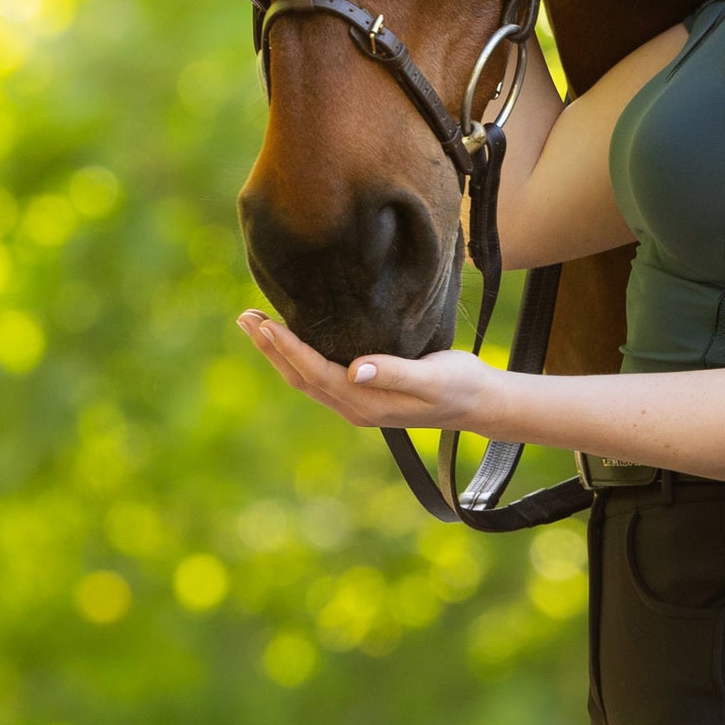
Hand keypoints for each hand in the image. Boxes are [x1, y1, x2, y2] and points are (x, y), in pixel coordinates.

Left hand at [236, 310, 495, 431]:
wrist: (480, 404)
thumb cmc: (460, 385)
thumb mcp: (432, 377)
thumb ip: (393, 372)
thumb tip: (354, 369)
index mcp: (365, 402)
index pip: (315, 372)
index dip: (288, 348)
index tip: (265, 324)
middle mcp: (354, 406)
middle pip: (300, 376)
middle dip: (270, 348)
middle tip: (245, 317)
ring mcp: (357, 403)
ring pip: (305, 378)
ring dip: (278, 352)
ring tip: (256, 325)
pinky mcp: (363, 394)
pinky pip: (319, 376)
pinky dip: (297, 357)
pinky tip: (291, 341)